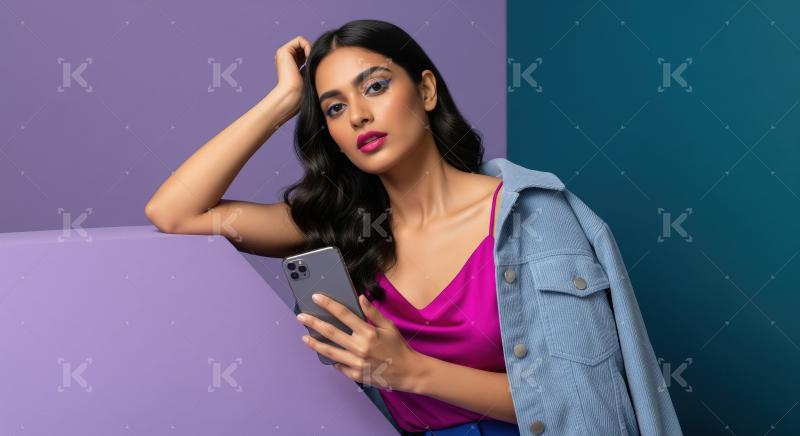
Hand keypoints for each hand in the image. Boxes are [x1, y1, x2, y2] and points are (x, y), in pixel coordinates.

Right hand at [272, 35, 310, 116]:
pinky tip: (309, 57)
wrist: (292, 94)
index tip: (317, 64)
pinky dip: (308, 46)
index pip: (306, 52)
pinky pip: (300, 40)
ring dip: (311, 49)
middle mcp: (286, 58)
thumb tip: (324, 56)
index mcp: (291, 64)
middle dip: (312, 51)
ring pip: (303, 42)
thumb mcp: (310, 74)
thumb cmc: (303, 90)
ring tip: (312, 61)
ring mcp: (283, 54)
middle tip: (315, 62)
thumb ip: (313, 64)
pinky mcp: (283, 51)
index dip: (313, 55)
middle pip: (304, 45)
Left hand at [296, 292, 422, 392]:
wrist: (408, 372)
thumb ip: (373, 313)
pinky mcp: (356, 375)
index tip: (316, 298)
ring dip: (315, 343)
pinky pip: (339, 366)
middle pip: (331, 332)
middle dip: (314, 323)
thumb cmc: (398, 347)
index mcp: (368, 333)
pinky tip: (324, 353)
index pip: (343, 314)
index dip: (328, 304)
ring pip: (330, 351)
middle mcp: (359, 347)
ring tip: (304, 337)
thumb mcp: (389, 326)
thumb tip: (360, 298)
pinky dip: (331, 359)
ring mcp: (356, 363)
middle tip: (301, 317)